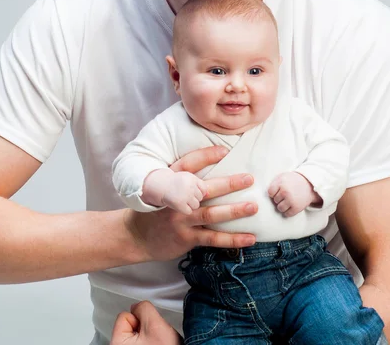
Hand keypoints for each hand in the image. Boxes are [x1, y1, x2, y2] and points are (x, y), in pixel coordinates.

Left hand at [111, 300, 181, 343]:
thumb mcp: (154, 323)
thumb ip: (143, 308)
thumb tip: (137, 306)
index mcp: (117, 343)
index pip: (124, 315)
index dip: (140, 319)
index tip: (147, 330)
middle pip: (131, 325)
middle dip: (145, 328)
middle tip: (154, 338)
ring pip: (139, 334)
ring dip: (149, 336)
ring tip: (157, 344)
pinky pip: (143, 342)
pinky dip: (151, 343)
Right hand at [124, 146, 257, 261]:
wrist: (136, 236)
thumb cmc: (158, 209)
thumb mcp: (165, 187)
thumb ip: (184, 177)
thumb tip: (213, 163)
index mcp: (171, 181)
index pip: (190, 164)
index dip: (207, 156)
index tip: (226, 150)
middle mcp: (177, 199)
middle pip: (205, 188)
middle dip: (229, 184)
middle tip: (249, 179)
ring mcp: (181, 219)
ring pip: (212, 214)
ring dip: (234, 211)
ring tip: (253, 207)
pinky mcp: (186, 237)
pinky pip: (212, 238)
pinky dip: (232, 239)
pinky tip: (249, 238)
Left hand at [268, 171, 318, 216]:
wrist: (309, 184)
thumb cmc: (292, 181)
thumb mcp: (282, 177)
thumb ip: (273, 183)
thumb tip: (260, 194)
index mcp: (281, 183)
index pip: (270, 193)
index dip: (273, 192)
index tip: (278, 190)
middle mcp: (285, 192)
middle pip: (275, 201)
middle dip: (279, 198)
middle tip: (285, 195)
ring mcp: (291, 200)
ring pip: (279, 208)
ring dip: (282, 205)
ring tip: (287, 200)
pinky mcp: (297, 208)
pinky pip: (287, 214)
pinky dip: (288, 211)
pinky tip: (291, 206)